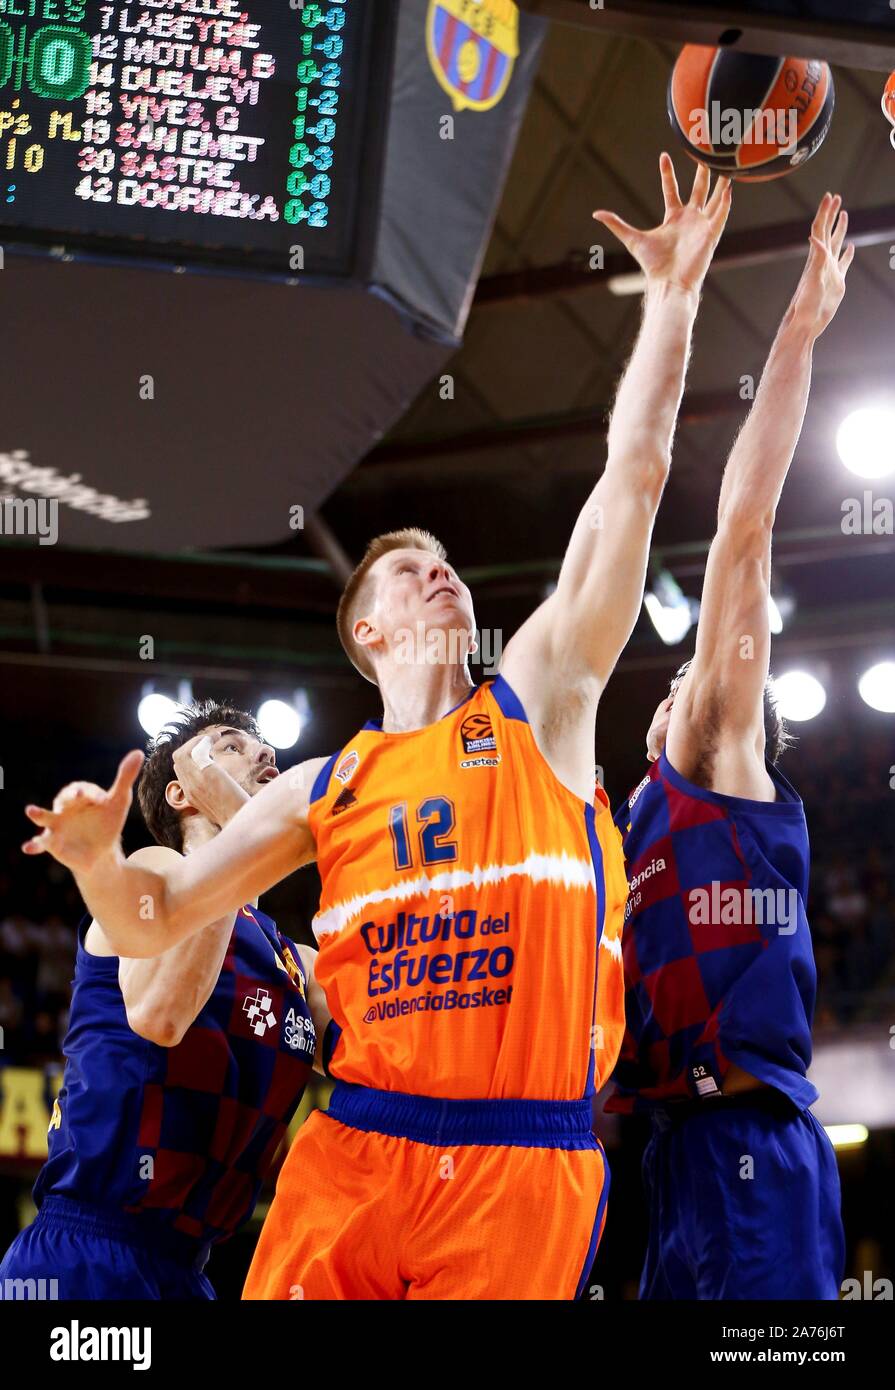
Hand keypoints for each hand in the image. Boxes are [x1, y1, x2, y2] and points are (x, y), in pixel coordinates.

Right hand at [22, 750, 142, 873]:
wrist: (102, 852)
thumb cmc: (108, 822)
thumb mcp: (119, 801)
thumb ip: (125, 778)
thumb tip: (139, 752)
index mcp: (80, 796)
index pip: (82, 789)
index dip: (91, 793)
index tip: (102, 800)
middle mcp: (64, 808)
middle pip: (63, 798)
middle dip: (69, 797)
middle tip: (77, 795)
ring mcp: (56, 825)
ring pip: (44, 817)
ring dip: (37, 814)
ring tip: (30, 811)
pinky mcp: (52, 843)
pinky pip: (40, 843)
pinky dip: (34, 845)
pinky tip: (27, 847)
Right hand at [172, 734, 249, 828]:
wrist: (242, 820)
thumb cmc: (237, 813)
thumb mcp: (221, 804)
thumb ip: (214, 792)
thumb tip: (222, 781)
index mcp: (190, 795)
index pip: (179, 768)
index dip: (190, 755)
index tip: (205, 749)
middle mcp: (189, 788)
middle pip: (177, 758)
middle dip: (191, 744)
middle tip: (209, 740)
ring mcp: (195, 781)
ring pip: (182, 752)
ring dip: (198, 740)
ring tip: (213, 737)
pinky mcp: (206, 774)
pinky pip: (196, 749)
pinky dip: (205, 739)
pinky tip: (217, 737)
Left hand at [593, 153, 731, 293]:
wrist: (668, 282)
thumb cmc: (653, 265)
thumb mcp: (632, 238)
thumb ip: (616, 224)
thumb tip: (596, 213)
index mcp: (673, 218)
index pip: (671, 189)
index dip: (667, 173)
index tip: (664, 155)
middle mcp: (689, 219)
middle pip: (698, 190)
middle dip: (701, 172)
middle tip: (705, 152)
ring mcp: (702, 226)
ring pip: (715, 199)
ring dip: (720, 184)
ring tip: (727, 166)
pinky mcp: (711, 235)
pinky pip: (721, 215)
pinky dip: (725, 203)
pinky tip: (730, 189)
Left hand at [785, 193, 853, 340]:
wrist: (805, 324)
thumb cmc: (805, 306)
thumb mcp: (812, 280)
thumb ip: (816, 259)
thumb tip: (814, 237)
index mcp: (816, 258)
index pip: (821, 229)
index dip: (825, 212)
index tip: (830, 196)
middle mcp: (822, 262)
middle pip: (827, 231)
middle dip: (831, 213)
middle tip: (836, 197)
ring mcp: (829, 271)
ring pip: (836, 244)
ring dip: (839, 228)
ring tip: (843, 214)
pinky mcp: (836, 282)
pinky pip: (843, 263)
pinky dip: (847, 254)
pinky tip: (851, 248)